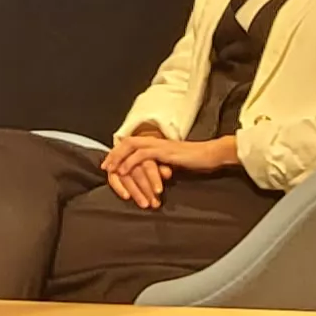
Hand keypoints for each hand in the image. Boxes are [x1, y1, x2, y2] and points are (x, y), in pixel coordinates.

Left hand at [100, 131, 237, 209]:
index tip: (110, 163)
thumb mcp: (174, 162)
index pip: (133, 142)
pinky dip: (130, 162)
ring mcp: (160, 144)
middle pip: (127, 141)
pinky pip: (143, 155)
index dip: (119, 152)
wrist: (211, 155)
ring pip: (132, 146)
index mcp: (157, 142)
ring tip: (110, 169)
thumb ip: (162, 165)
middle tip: (104, 166)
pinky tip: (124, 171)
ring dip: (119, 157)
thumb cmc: (196, 160)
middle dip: (114, 153)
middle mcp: (155, 141)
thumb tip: (153, 174)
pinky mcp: (165, 151)